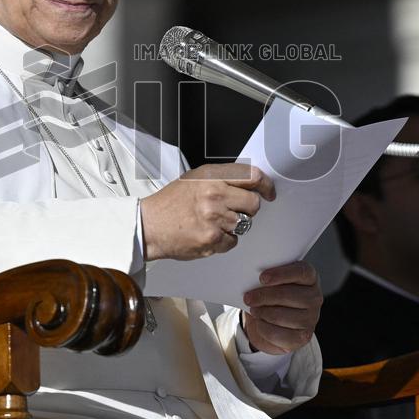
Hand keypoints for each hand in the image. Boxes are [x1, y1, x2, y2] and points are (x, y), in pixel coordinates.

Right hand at [140, 163, 274, 260]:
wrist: (150, 226)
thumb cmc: (170, 203)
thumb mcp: (195, 179)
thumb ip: (222, 179)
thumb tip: (249, 181)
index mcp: (211, 177)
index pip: (252, 176)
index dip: (266, 185)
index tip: (269, 191)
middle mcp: (214, 195)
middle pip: (254, 203)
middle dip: (248, 209)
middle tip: (234, 210)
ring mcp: (214, 218)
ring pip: (245, 224)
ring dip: (234, 225)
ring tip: (214, 222)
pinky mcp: (213, 239)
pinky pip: (233, 241)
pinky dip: (224, 240)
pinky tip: (208, 233)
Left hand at [242, 261, 321, 354]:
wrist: (273, 321)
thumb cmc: (273, 295)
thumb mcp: (271, 282)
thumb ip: (266, 277)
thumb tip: (249, 277)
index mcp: (309, 277)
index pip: (301, 272)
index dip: (281, 274)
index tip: (262, 278)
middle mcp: (314, 297)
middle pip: (288, 294)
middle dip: (264, 296)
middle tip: (248, 298)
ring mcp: (311, 318)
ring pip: (281, 316)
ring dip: (262, 312)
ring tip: (254, 310)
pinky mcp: (303, 337)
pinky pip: (278, 333)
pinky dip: (263, 328)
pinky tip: (260, 322)